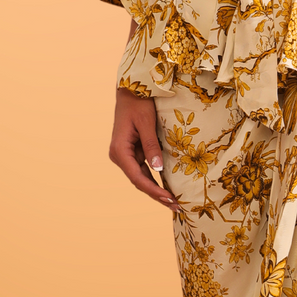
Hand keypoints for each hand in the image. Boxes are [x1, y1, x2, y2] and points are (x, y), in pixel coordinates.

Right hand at [108, 87, 179, 210]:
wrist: (131, 90)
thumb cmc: (138, 103)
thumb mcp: (146, 123)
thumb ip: (151, 146)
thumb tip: (158, 169)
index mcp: (119, 150)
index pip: (137, 177)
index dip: (154, 190)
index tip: (169, 199)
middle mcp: (120, 156)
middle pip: (140, 181)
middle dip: (157, 194)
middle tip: (176, 206)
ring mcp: (126, 154)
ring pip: (142, 177)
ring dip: (157, 189)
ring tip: (174, 201)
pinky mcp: (133, 151)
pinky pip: (144, 169)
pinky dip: (155, 179)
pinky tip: (167, 187)